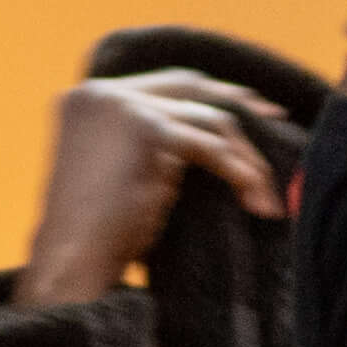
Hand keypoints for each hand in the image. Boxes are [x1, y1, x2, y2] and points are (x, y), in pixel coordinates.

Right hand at [19, 70, 291, 305]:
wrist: (70, 262)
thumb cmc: (95, 237)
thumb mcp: (118, 173)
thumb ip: (147, 145)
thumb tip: (207, 137)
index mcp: (86, 100)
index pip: (160, 85)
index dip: (206, 95)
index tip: (249, 109)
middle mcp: (99, 93)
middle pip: (186, 84)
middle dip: (236, 100)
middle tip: (276, 118)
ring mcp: (119, 105)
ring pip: (205, 117)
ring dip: (243, 154)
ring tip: (263, 191)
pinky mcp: (142, 126)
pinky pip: (207, 145)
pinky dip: (236, 170)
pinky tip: (254, 195)